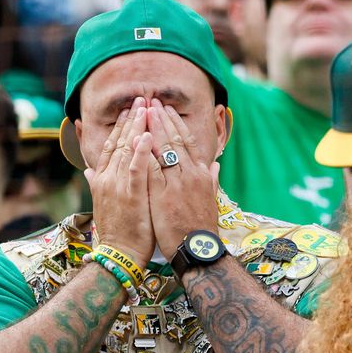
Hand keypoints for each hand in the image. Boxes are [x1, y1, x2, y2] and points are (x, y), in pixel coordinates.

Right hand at [85, 97, 154, 267]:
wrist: (117, 255)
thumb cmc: (116, 232)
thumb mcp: (103, 203)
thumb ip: (96, 182)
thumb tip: (88, 169)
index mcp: (103, 179)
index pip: (112, 146)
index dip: (121, 126)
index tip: (130, 109)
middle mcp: (108, 178)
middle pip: (120, 142)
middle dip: (131, 119)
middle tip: (142, 98)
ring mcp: (119, 186)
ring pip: (128, 150)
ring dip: (138, 127)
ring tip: (146, 108)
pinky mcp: (131, 195)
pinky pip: (137, 169)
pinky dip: (142, 151)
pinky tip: (148, 135)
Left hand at [145, 98, 219, 260]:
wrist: (197, 250)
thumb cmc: (201, 228)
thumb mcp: (211, 199)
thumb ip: (211, 179)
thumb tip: (215, 165)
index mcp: (201, 174)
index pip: (188, 142)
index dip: (176, 124)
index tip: (166, 110)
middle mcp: (190, 174)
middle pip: (174, 140)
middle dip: (162, 119)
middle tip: (151, 102)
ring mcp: (177, 183)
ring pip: (163, 149)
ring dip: (152, 128)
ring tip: (142, 112)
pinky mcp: (163, 194)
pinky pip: (152, 168)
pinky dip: (144, 152)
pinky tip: (136, 139)